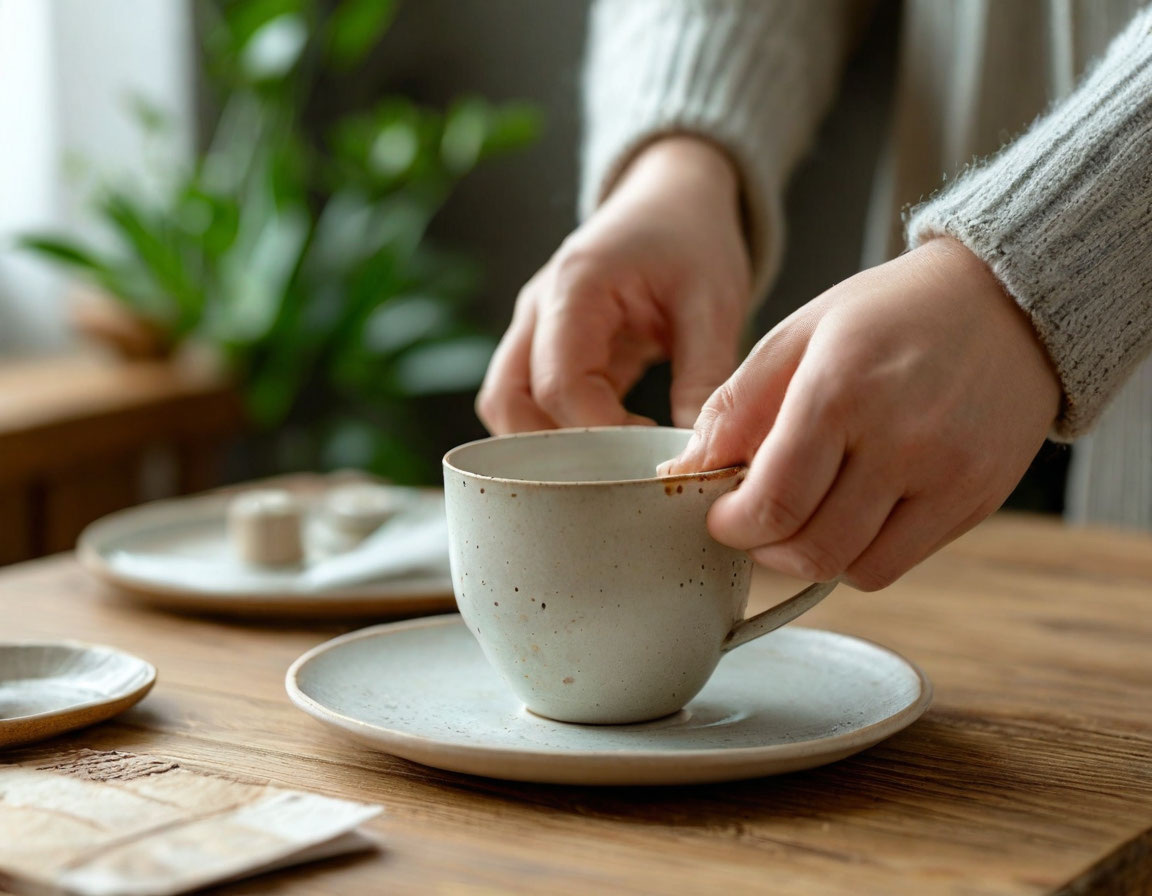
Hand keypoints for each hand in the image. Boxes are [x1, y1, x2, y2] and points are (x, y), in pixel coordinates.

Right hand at [476, 136, 751, 432]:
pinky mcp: (544, 346)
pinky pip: (526, 400)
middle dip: (556, 450)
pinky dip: (554, 430)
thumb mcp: (714, 303)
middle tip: (620, 468)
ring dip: (545, 444)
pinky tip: (610, 441)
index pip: (560, 385)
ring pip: (505, 404)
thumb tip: (697, 454)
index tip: (650, 454)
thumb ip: (704, 377)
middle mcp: (539, 308)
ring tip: (613, 457)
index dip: (599, 434)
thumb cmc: (692, 240)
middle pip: (508, 401)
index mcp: (576, 286)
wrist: (673, 198)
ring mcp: (533, 327)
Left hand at [666, 238, 1061, 589]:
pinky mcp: (978, 498)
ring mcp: (948, 474)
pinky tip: (851, 515)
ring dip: (811, 557)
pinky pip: (899, 563)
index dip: (732, 525)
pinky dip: (860, 556)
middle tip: (755, 523)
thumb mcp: (799, 332)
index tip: (722, 515)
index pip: (773, 501)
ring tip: (804, 516)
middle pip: (811, 548)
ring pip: (855, 569)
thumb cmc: (892, 312)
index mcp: (842, 389)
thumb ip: (736, 404)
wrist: (1008, 299)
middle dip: (764, 548)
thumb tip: (687, 471)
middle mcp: (901, 439)